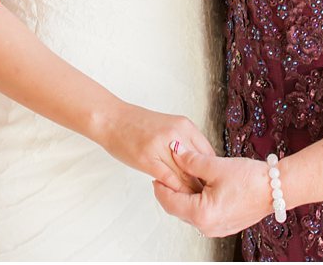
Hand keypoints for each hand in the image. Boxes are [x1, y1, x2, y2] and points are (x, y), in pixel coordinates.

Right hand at [94, 102, 215, 193]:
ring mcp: (162, 146)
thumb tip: (200, 166)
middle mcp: (177, 134)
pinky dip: (175, 191)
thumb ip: (185, 143)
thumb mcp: (169, 127)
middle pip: (200, 166)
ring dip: (191, 191)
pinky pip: (170, 180)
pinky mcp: (148, 159)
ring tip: (194, 203)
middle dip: (203, 184)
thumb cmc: (137, 125)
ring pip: (186, 176)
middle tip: (206, 199)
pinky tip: (175, 196)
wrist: (111, 119)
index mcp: (185, 125)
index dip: (211, 173)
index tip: (211, 186)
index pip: (209, 154)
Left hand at [152, 143, 274, 238]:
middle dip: (172, 191)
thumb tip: (175, 151)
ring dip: (185, 196)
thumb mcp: (216, 166)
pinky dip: (197, 202)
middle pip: (178, 209)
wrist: (278, 189)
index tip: (156, 175)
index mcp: (202, 214)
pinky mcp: (225, 226)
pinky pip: (203, 215)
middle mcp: (207, 227)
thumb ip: (190, 160)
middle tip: (169, 173)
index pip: (170, 202)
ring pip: (190, 212)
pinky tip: (201, 186)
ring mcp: (217, 229)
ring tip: (186, 177)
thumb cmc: (251, 180)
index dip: (161, 187)